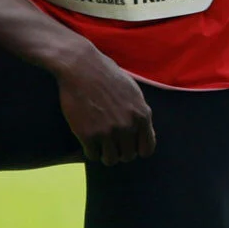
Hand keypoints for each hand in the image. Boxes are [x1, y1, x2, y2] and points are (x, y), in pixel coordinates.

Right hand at [55, 46, 155, 165]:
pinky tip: (88, 142)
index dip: (138, 149)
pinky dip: (91, 151)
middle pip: (128, 156)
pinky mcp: (87, 134)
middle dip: (120, 151)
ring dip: (106, 155)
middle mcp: (128, 126)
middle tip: (111, 144)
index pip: (147, 148)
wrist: (82, 68)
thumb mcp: (134, 93)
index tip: (129, 145)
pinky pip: (92, 155)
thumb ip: (140, 113)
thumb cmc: (108, 76)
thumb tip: (145, 133)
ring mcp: (108, 132)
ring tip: (101, 146)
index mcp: (142, 115)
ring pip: (110, 160)